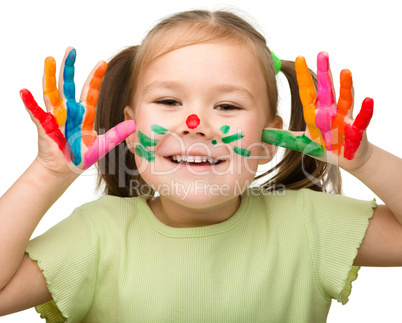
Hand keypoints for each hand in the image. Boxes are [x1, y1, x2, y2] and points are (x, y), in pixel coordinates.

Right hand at [20, 47, 135, 173]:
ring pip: (52, 93)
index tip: (102, 62)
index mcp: (84, 114)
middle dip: (70, 68)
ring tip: (50, 60)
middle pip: (69, 86)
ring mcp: (55, 116)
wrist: (65, 168)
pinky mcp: (44, 126)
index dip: (96, 77)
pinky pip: (36, 113)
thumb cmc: (82, 155)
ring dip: (50, 77)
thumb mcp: (102, 144)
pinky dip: (30, 103)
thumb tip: (134, 124)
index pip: (91, 92)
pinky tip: (24, 91)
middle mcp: (69, 111)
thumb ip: (116, 134)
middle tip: (72, 49)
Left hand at [262, 51, 372, 167]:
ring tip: (345, 71)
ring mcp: (344, 119)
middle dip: (324, 72)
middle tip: (322, 53)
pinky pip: (362, 119)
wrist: (346, 159)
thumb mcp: (302, 143)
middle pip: (326, 89)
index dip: (303, 76)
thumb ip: (284, 138)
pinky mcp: (356, 130)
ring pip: (345, 99)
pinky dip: (366, 110)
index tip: (299, 58)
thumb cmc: (325, 147)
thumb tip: (263, 134)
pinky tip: (368, 100)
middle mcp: (330, 112)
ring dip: (346, 86)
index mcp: (315, 113)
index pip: (308, 92)